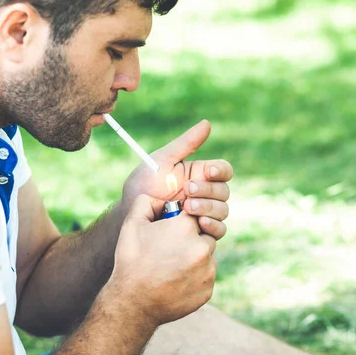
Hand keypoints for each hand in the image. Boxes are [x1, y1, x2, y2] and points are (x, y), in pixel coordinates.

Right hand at [107, 194, 217, 326]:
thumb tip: (162, 199)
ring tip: (171, 267)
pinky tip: (175, 281)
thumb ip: (147, 201)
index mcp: (186, 227)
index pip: (195, 212)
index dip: (183, 219)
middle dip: (191, 238)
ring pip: (207, 256)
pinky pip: (206, 277)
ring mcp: (207, 271)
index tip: (172, 227)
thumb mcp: (132, 223)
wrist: (133, 303)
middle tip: (170, 249)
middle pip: (205, 234)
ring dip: (194, 258)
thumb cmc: (131, 261)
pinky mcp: (208, 290)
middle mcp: (202, 247)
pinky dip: (194, 277)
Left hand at [122, 120, 232, 239]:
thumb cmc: (144, 183)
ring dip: (209, 208)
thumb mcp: (163, 160)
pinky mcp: (201, 231)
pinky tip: (199, 223)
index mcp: (200, 174)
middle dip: (207, 190)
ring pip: (223, 210)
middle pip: (224, 191)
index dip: (220, 170)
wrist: (131, 213)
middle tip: (188, 190)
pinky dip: (213, 226)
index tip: (209, 172)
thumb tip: (207, 123)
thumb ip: (186, 143)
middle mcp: (206, 193)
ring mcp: (205, 213)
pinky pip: (218, 230)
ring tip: (188, 207)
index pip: (223, 170)